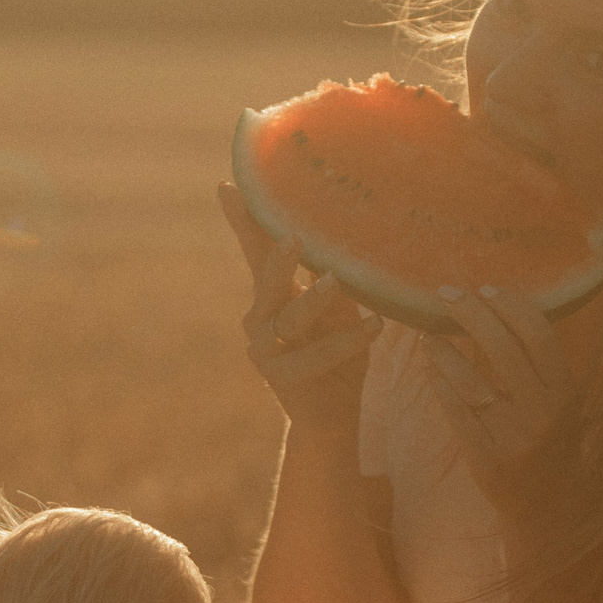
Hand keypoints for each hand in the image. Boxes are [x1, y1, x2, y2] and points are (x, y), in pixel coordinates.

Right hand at [222, 183, 380, 441]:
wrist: (333, 415)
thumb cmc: (340, 354)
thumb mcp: (340, 308)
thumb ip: (332, 277)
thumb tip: (348, 231)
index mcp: (273, 296)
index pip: (255, 252)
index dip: (242, 221)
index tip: (227, 187)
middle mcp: (260, 319)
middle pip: (262, 281)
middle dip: (277, 259)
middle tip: (294, 237)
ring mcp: (264, 350)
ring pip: (285, 319)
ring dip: (313, 299)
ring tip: (338, 280)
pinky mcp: (280, 378)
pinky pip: (315, 355)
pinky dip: (347, 339)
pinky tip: (375, 325)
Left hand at [421, 290, 579, 517]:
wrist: (548, 507)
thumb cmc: (549, 443)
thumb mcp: (560, 405)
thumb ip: (538, 367)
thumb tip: (496, 312)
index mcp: (565, 393)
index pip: (538, 334)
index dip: (510, 306)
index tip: (486, 288)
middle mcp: (543, 412)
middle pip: (503, 349)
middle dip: (472, 314)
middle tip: (447, 294)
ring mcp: (513, 436)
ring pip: (471, 380)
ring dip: (445, 351)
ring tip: (429, 336)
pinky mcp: (486, 457)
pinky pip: (455, 411)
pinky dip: (440, 385)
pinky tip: (432, 370)